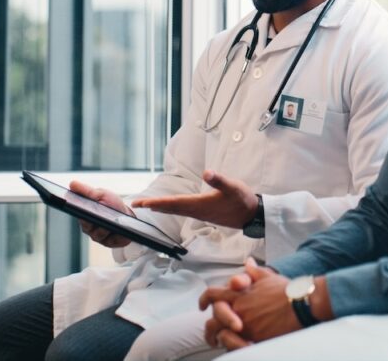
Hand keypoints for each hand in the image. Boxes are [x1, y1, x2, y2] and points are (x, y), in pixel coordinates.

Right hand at [69, 181, 133, 247]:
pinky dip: (117, 235)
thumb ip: (86, 191)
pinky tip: (122, 231)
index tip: (85, 210)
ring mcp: (99, 237)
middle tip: (101, 216)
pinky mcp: (110, 243)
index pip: (79, 216)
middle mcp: (89, 228)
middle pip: (88, 227)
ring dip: (106, 228)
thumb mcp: (99, 194)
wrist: (125, 213)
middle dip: (94, 221)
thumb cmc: (110, 203)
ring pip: (100, 234)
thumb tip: (72, 184)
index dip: (81, 214)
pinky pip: (112, 240)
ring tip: (114, 222)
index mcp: (84, 216)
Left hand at [131, 170, 258, 227]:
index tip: (141, 203)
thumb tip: (207, 173)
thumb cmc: (242, 200)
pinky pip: (182, 210)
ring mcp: (200, 213)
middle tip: (136, 204)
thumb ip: (219, 180)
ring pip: (175, 210)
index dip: (156, 202)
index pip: (172, 203)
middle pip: (169, 208)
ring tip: (148, 205)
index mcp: (199, 205)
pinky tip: (169, 206)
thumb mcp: (232, 187)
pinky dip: (171, 207)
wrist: (252, 215)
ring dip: (161, 206)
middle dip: (153, 205)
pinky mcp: (204, 212)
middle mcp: (196, 210)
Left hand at [200, 259, 300, 347]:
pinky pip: (237, 345)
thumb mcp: (268, 277)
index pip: (213, 295)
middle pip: (213, 320)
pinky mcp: (256, 338)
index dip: (203, 299)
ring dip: (219, 339)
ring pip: (223, 335)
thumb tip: (247, 262)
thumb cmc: (286, 290)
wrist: (301, 305)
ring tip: (220, 343)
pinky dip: (234, 346)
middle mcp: (239, 310)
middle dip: (209, 329)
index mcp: (239, 295)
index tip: (202, 305)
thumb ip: (254, 272)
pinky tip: (236, 346)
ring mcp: (246, 326)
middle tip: (211, 334)